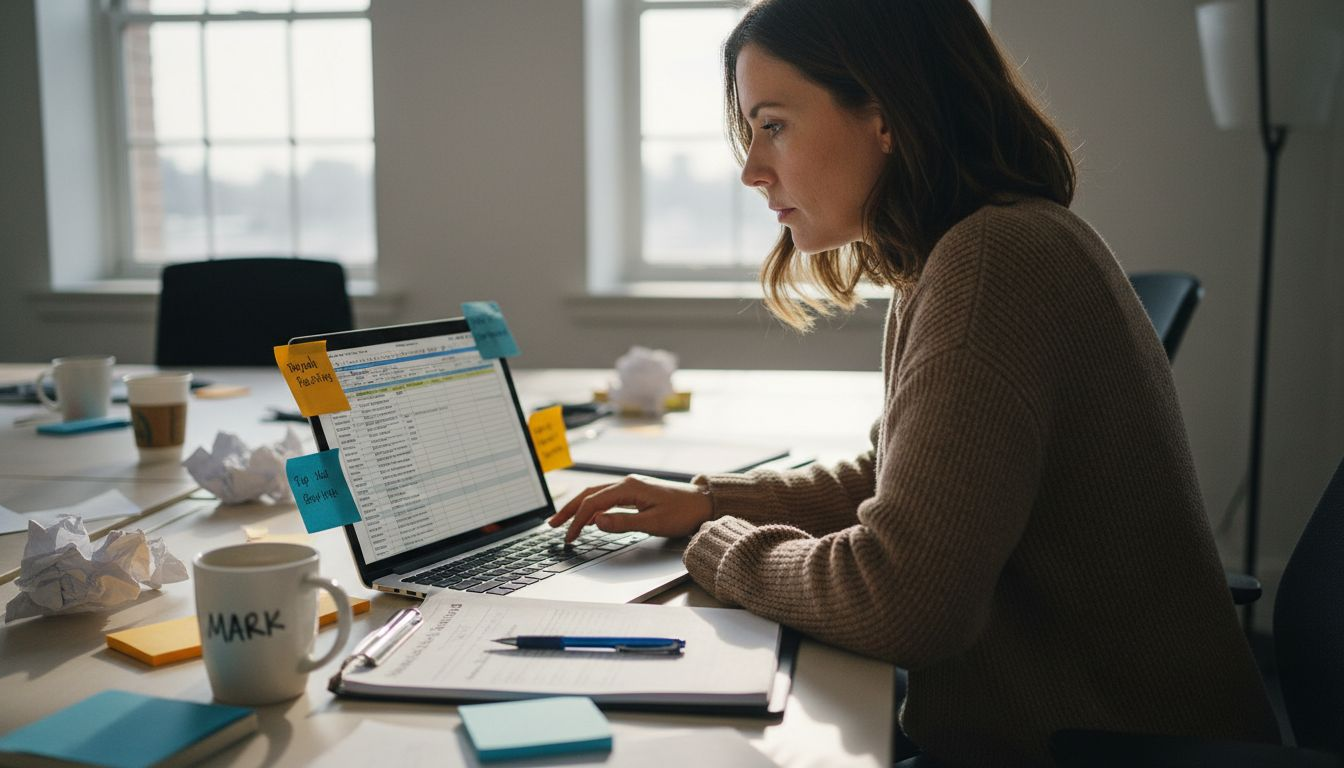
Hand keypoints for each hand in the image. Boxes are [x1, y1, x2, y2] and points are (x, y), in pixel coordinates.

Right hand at [548, 475, 713, 543]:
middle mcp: (626, 483)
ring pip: (596, 495)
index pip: (593, 504)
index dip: (577, 521)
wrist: (703, 504)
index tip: (569, 537)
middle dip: (569, 510)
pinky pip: (607, 497)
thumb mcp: (653, 522)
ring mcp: (630, 486)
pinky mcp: (635, 492)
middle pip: (589, 494)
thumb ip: (622, 523)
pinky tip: (589, 518)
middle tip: (552, 525)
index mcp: (628, 488)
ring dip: (578, 507)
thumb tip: (596, 521)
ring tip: (563, 521)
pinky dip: (593, 507)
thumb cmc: (682, 513)